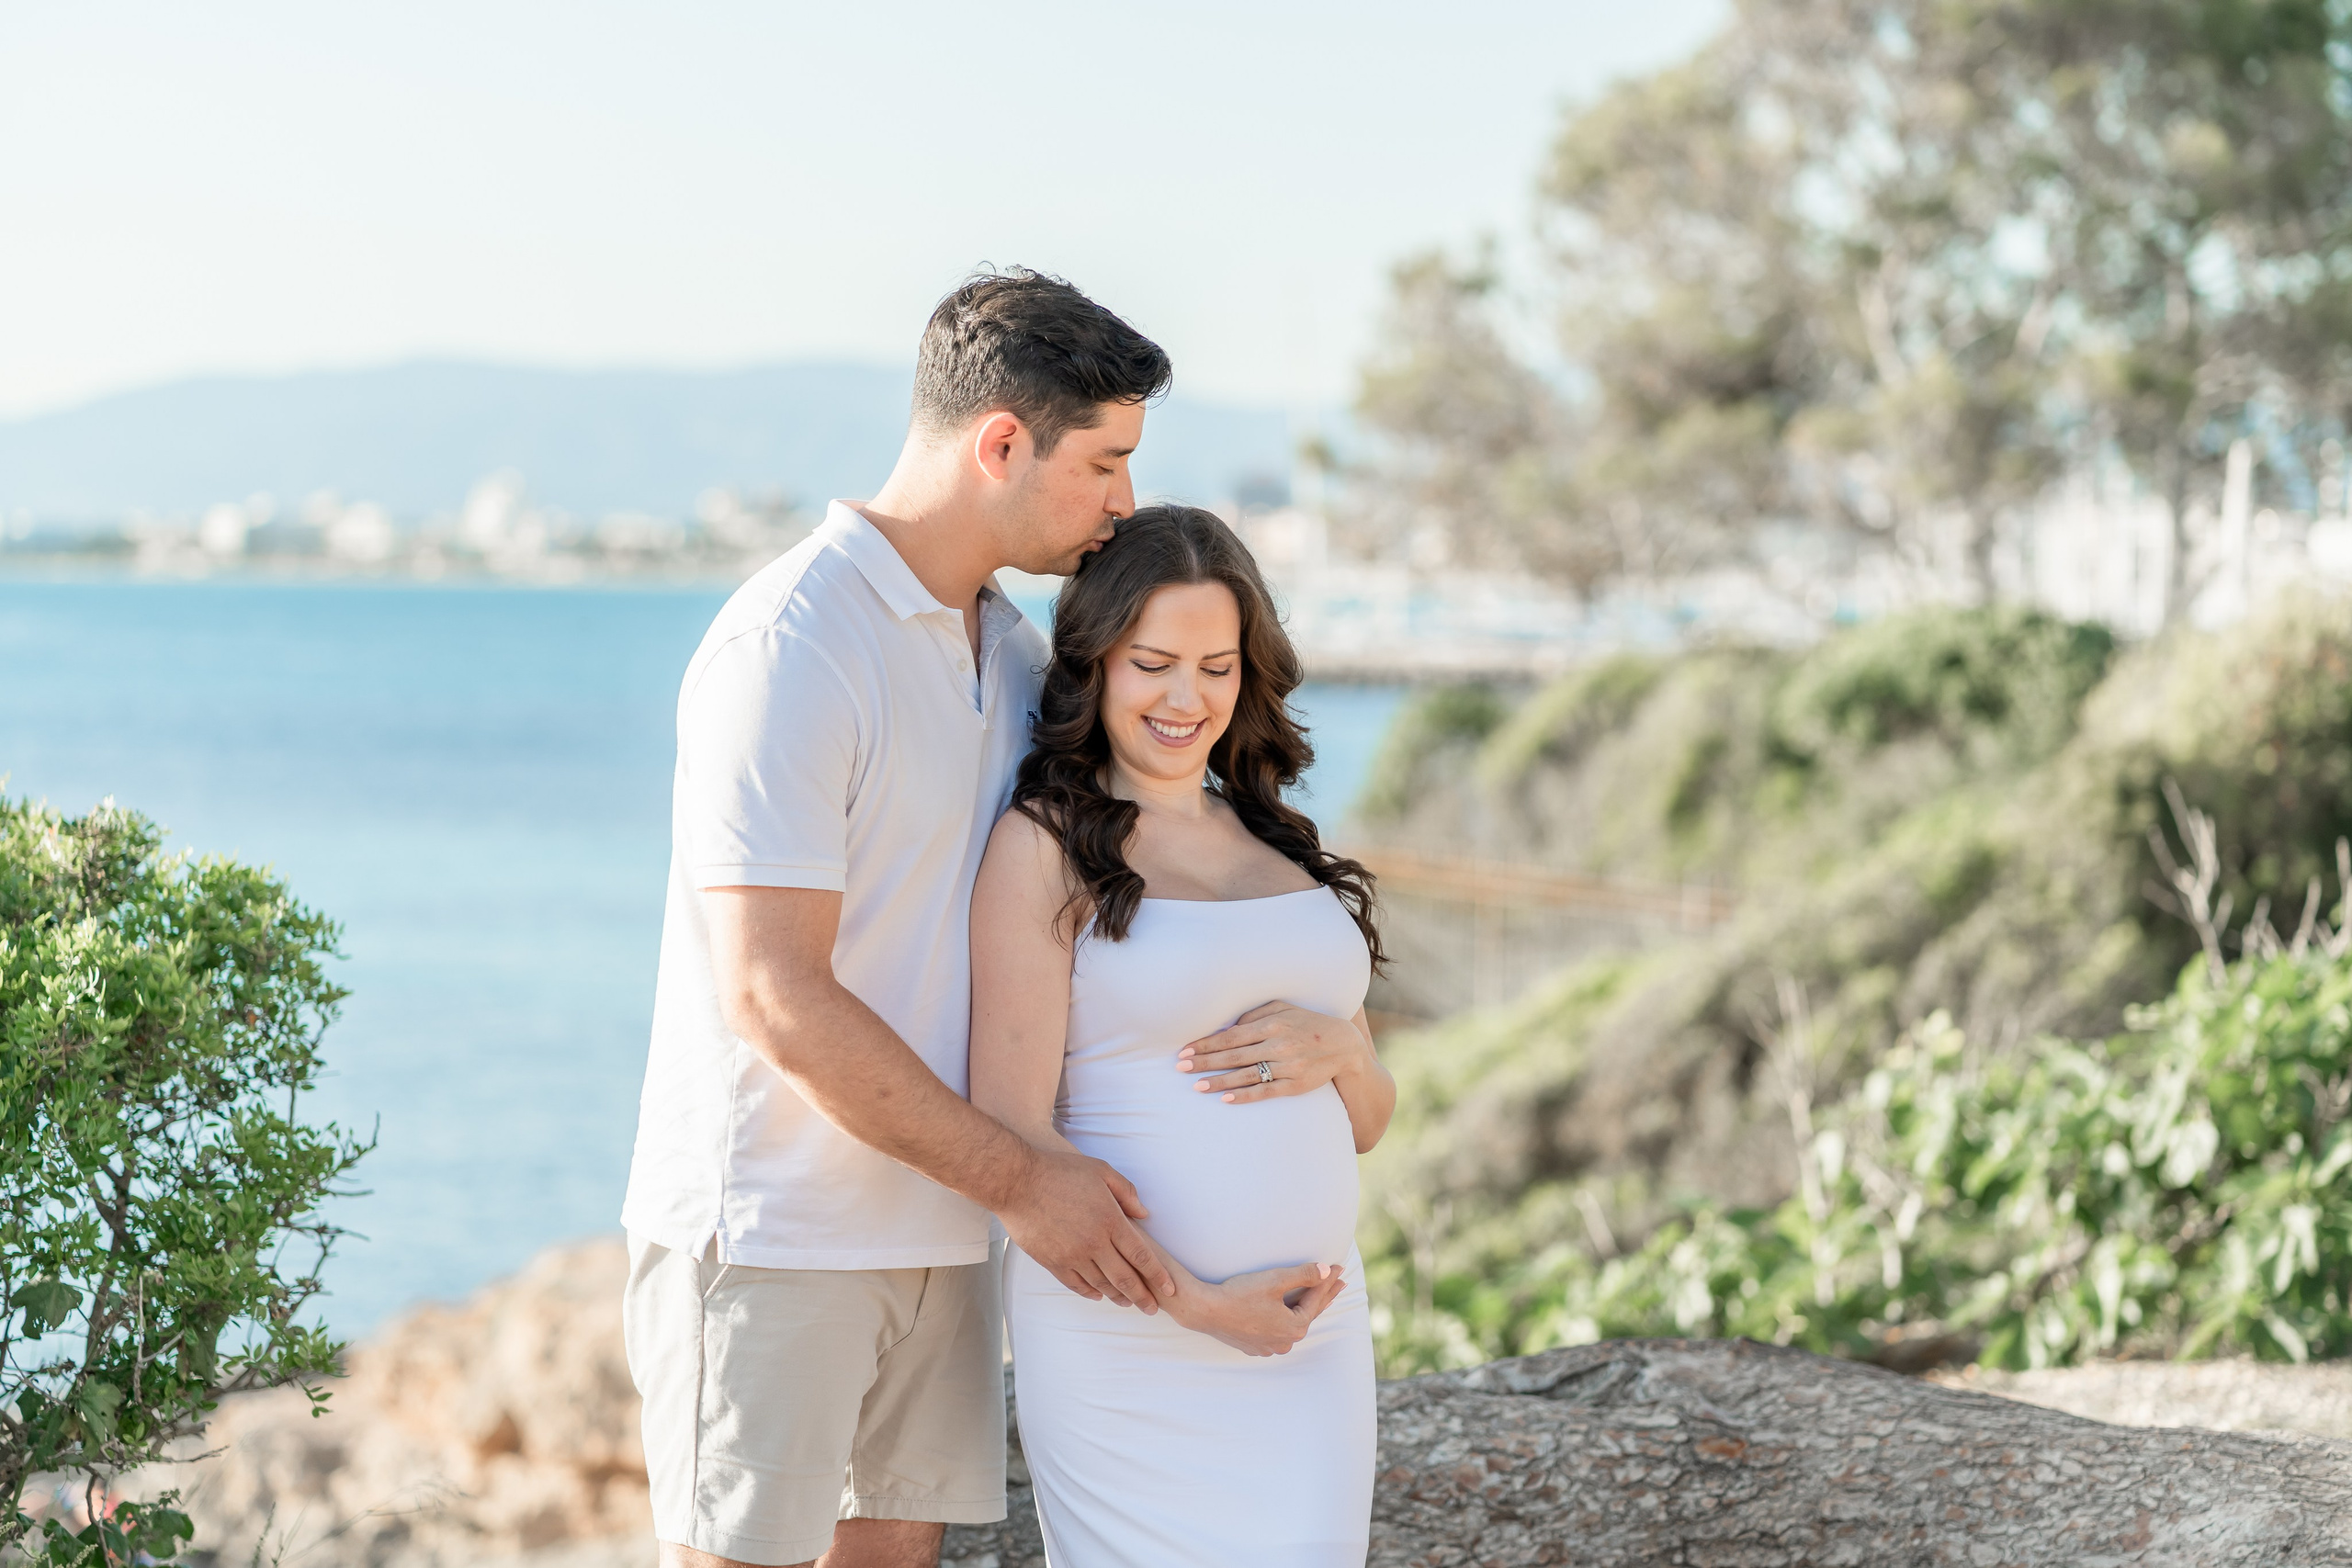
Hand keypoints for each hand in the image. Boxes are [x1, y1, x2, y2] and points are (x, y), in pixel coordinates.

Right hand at [996, 1146, 1176, 1312]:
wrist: (1017, 1182)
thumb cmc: (1059, 1171)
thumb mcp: (1100, 1170)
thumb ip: (1126, 1192)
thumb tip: (1144, 1214)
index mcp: (1110, 1220)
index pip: (1141, 1255)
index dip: (1157, 1275)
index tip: (1169, 1289)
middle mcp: (1093, 1243)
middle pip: (1125, 1278)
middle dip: (1142, 1296)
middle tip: (1153, 1310)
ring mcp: (1071, 1255)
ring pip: (1101, 1284)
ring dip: (1117, 1296)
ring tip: (1128, 1303)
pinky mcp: (1052, 1261)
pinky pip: (1075, 1284)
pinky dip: (1089, 1292)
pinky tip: (1098, 1294)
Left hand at [1178, 1002, 1372, 1103]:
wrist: (1343, 1045)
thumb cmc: (1307, 1023)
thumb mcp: (1284, 1008)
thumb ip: (1255, 1015)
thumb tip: (1229, 1025)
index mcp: (1272, 1025)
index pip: (1232, 1036)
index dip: (1207, 1044)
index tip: (1186, 1050)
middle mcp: (1278, 1045)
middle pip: (1234, 1055)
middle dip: (1205, 1062)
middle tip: (1181, 1067)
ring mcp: (1287, 1067)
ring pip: (1247, 1075)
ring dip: (1219, 1081)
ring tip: (1197, 1086)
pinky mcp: (1295, 1085)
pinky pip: (1265, 1092)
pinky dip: (1245, 1096)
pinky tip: (1226, 1099)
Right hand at [1184, 1262, 1347, 1356]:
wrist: (1206, 1310)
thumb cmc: (1240, 1294)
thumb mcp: (1275, 1280)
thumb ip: (1304, 1275)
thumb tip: (1327, 1271)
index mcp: (1294, 1327)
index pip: (1316, 1299)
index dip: (1328, 1280)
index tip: (1339, 1267)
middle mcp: (1285, 1342)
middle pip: (1308, 1313)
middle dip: (1323, 1295)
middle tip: (1339, 1281)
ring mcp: (1269, 1347)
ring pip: (1293, 1324)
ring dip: (1304, 1308)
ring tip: (1317, 1296)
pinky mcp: (1254, 1346)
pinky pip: (1277, 1332)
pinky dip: (1285, 1319)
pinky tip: (1286, 1316)